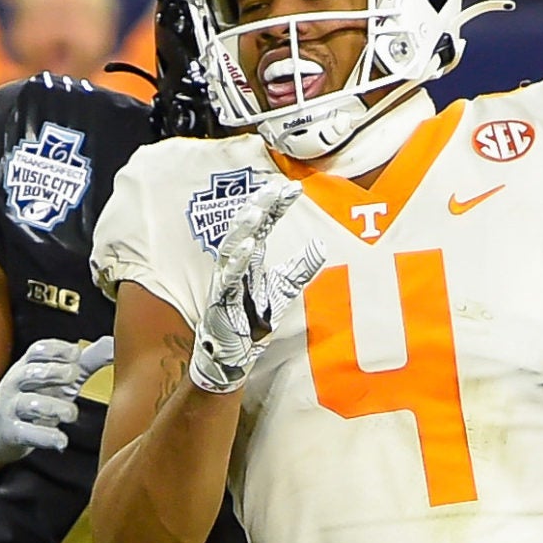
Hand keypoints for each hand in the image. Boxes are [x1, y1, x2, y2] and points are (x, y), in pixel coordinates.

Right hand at [0, 337, 112, 462]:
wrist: (4, 431)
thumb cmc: (40, 396)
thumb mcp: (62, 378)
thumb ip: (87, 360)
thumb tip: (113, 343)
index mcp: (29, 365)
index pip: (37, 351)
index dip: (55, 349)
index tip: (75, 352)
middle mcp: (16, 383)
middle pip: (30, 372)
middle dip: (51, 372)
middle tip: (73, 375)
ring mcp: (12, 408)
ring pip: (29, 403)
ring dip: (52, 407)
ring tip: (70, 414)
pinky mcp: (12, 432)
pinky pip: (27, 433)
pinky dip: (45, 437)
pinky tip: (61, 440)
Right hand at [190, 179, 311, 393]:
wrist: (232, 354)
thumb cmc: (251, 320)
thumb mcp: (284, 290)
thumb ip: (300, 268)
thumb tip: (321, 246)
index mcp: (250, 258)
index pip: (263, 224)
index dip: (277, 205)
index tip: (294, 188)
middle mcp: (236, 264)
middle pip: (245, 228)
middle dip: (258, 206)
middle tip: (273, 188)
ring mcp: (226, 280)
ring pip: (231, 247)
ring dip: (243, 228)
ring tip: (256, 210)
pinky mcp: (221, 299)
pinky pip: (228, 277)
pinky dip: (236, 262)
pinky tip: (247, 247)